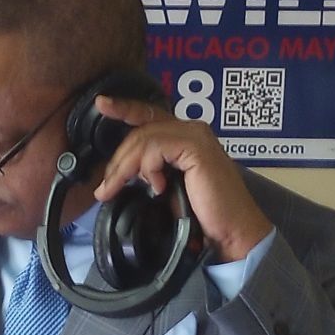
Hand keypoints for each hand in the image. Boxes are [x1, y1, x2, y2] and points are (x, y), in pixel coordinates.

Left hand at [89, 96, 271, 261]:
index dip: (125, 108)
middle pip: (141, 130)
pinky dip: (148, 168)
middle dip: (118, 159)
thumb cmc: (204, 214)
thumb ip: (152, 170)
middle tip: (105, 188)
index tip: (102, 104)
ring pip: (144, 139)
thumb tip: (124, 171)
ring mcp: (195, 135)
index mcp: (187, 136)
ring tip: (116, 189)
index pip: (150, 116)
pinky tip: (156, 186)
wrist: (232, 230)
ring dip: (124, 167)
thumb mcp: (170, 186)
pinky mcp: (195, 146)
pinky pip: (155, 148)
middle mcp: (192, 129)